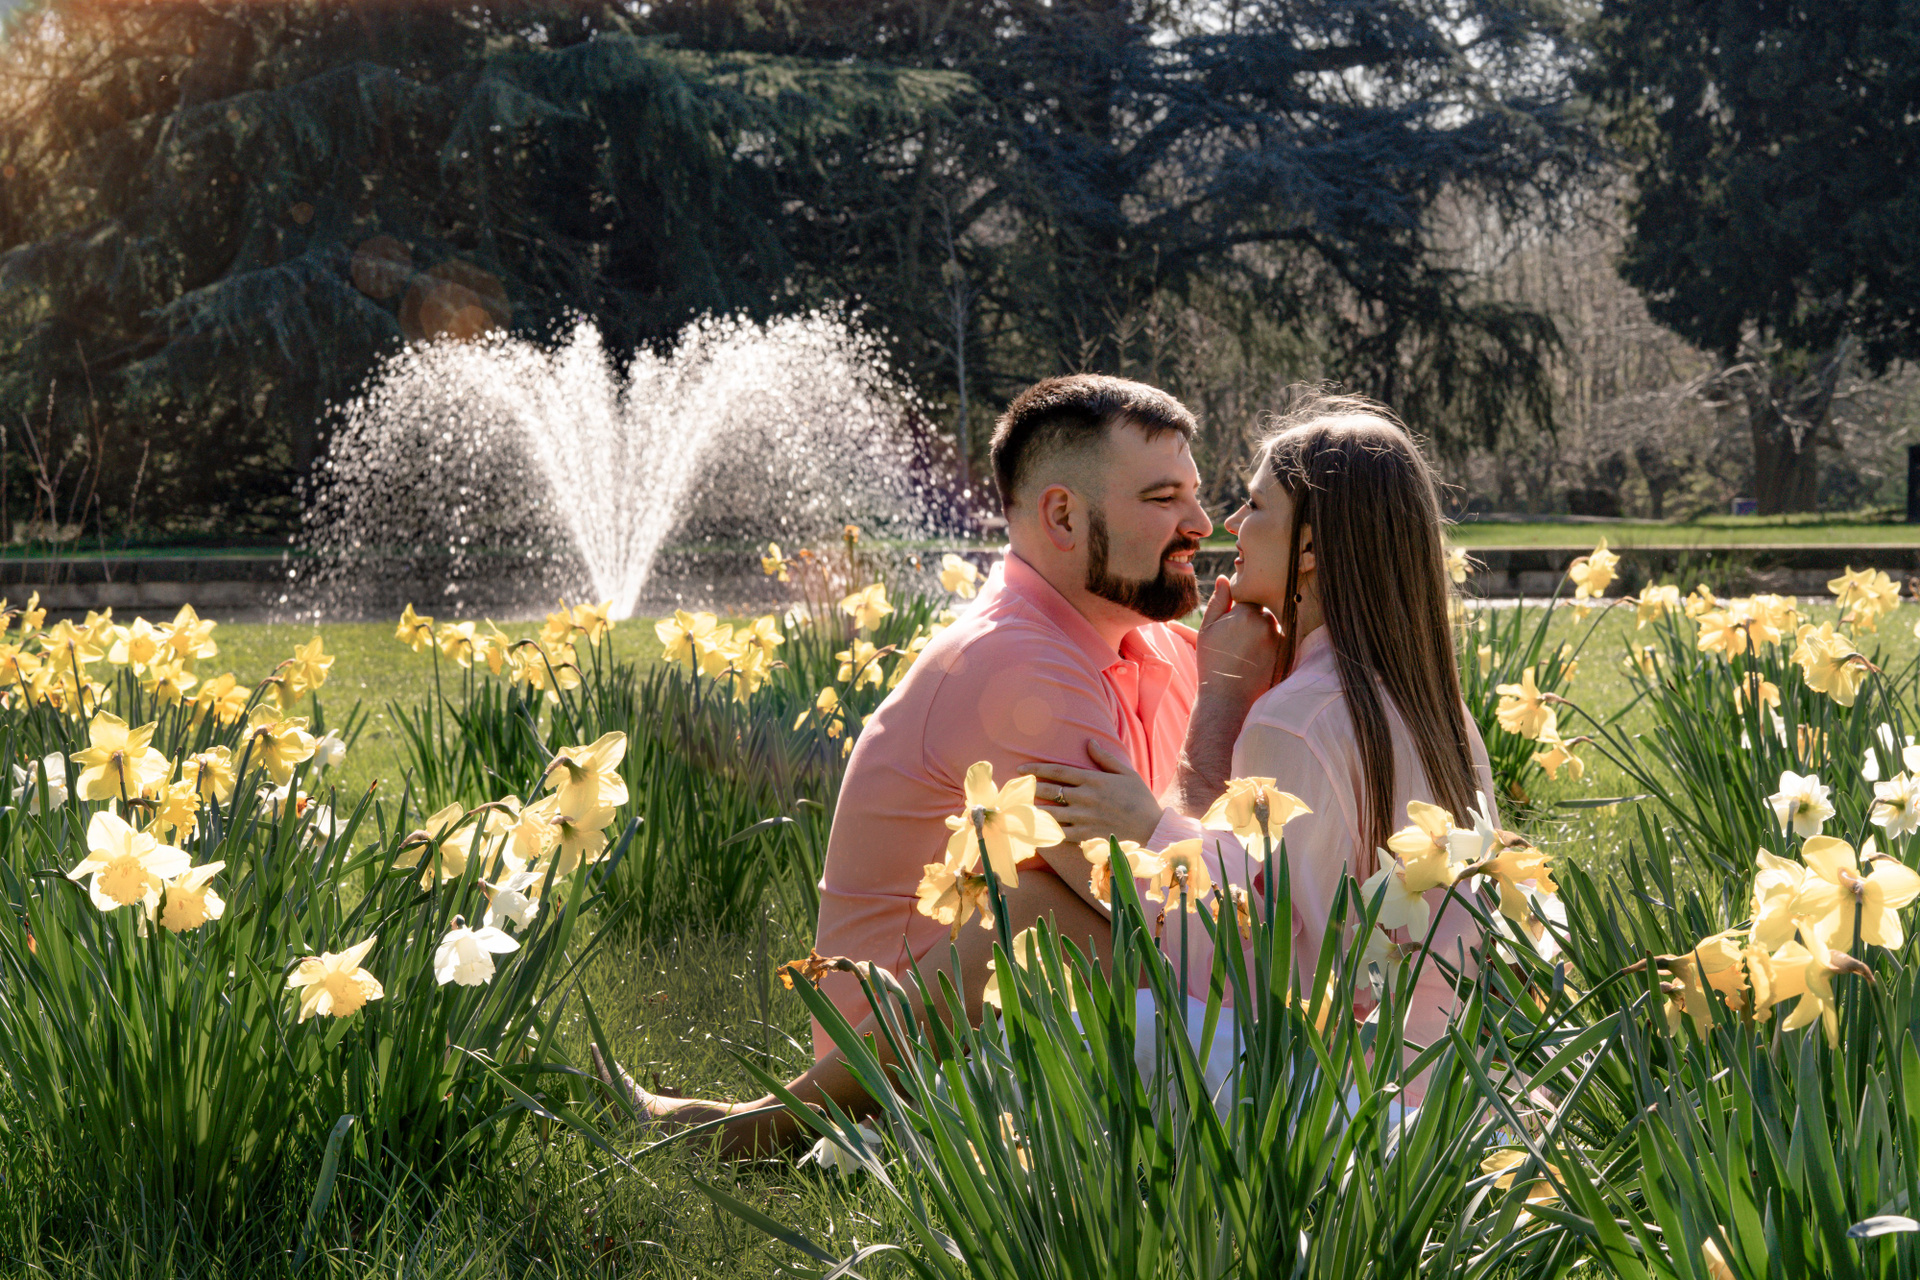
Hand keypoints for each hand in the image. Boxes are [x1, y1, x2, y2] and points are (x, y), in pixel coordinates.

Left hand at [1026, 741, 1163, 846]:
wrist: (1153, 828)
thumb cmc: (1140, 799)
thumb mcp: (1126, 772)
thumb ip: (1105, 758)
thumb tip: (1089, 742)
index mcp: (1093, 779)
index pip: (1058, 771)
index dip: (1036, 769)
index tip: (1021, 769)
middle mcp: (1085, 798)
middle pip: (1049, 790)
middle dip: (1030, 788)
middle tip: (1016, 787)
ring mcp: (1084, 818)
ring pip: (1050, 812)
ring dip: (1033, 809)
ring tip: (1020, 807)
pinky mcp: (1086, 836)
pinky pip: (1060, 834)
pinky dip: (1046, 831)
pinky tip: (1035, 829)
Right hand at [1195, 576, 1279, 705]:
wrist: (1227, 698)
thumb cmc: (1212, 662)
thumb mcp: (1208, 629)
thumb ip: (1219, 602)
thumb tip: (1225, 577)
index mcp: (1245, 613)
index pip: (1250, 598)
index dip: (1241, 609)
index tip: (1233, 625)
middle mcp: (1266, 623)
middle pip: (1264, 611)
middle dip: (1254, 620)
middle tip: (1239, 641)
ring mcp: (1279, 639)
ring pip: (1273, 626)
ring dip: (1263, 633)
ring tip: (1247, 653)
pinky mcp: (1287, 653)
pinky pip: (1281, 641)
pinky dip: (1271, 647)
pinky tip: (1256, 661)